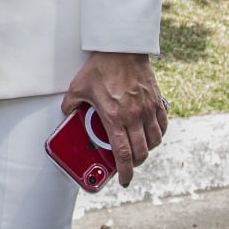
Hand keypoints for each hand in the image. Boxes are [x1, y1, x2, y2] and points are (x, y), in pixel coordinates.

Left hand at [61, 51, 166, 186]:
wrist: (122, 48)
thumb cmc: (101, 66)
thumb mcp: (79, 86)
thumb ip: (71, 103)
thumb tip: (66, 112)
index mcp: (114, 117)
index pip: (123, 153)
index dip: (125, 172)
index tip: (124, 180)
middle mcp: (134, 116)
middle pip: (141, 152)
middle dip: (135, 163)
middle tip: (128, 163)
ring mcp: (148, 109)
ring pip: (154, 141)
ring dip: (147, 149)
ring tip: (139, 148)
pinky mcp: (157, 101)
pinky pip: (162, 125)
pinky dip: (159, 133)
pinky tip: (152, 133)